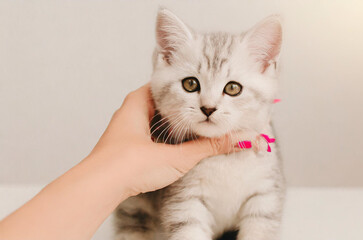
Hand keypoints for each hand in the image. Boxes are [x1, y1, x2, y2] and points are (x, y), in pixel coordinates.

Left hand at [86, 83, 244, 195]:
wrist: (98, 188)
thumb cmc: (127, 165)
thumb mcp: (176, 156)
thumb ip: (207, 148)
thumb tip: (235, 140)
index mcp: (137, 103)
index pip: (166, 85)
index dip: (186, 87)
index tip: (203, 91)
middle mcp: (130, 113)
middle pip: (162, 103)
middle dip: (183, 108)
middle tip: (204, 111)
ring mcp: (126, 130)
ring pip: (155, 120)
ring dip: (173, 125)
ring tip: (196, 128)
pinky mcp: (126, 147)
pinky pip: (149, 136)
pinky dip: (164, 138)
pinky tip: (176, 147)